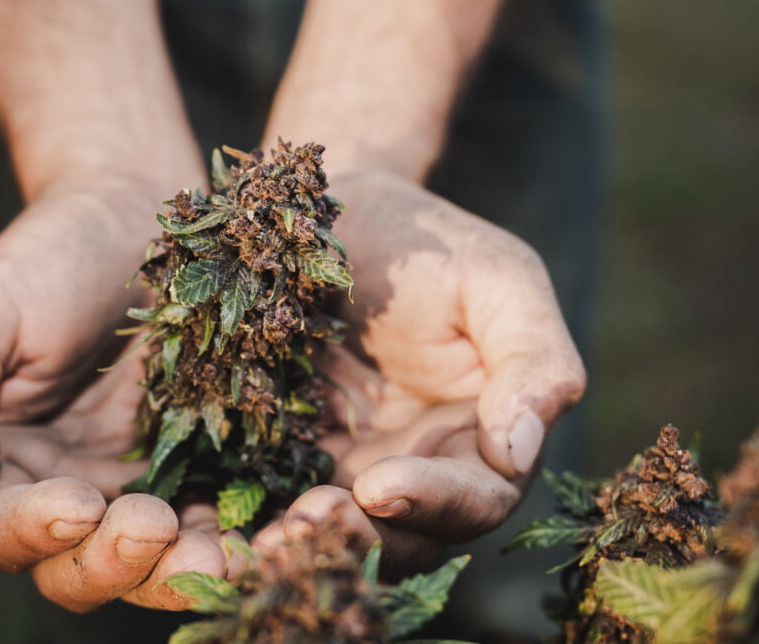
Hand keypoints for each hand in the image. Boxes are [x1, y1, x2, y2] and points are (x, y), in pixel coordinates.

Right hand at [0, 186, 226, 611]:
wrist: (134, 211)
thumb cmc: (45, 256)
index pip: (1, 529)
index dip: (34, 532)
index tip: (78, 505)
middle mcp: (64, 488)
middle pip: (77, 568)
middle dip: (112, 565)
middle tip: (152, 530)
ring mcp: (135, 481)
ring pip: (151, 563)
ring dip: (178, 573)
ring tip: (216, 557)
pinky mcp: (198, 463)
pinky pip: (211, 519)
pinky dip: (230, 539)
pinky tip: (255, 536)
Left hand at [253, 170, 584, 575]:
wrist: (343, 217)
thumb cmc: (432, 242)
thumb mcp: (501, 282)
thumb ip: (534, 363)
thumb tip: (518, 453)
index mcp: (484, 436)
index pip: (477, 496)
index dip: (434, 501)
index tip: (376, 484)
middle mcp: (424, 465)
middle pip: (404, 532)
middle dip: (357, 536)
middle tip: (303, 524)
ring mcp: (357, 462)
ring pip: (341, 528)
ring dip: (304, 541)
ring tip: (262, 541)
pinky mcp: (298, 450)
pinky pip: (282, 495)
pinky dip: (260, 516)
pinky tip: (223, 525)